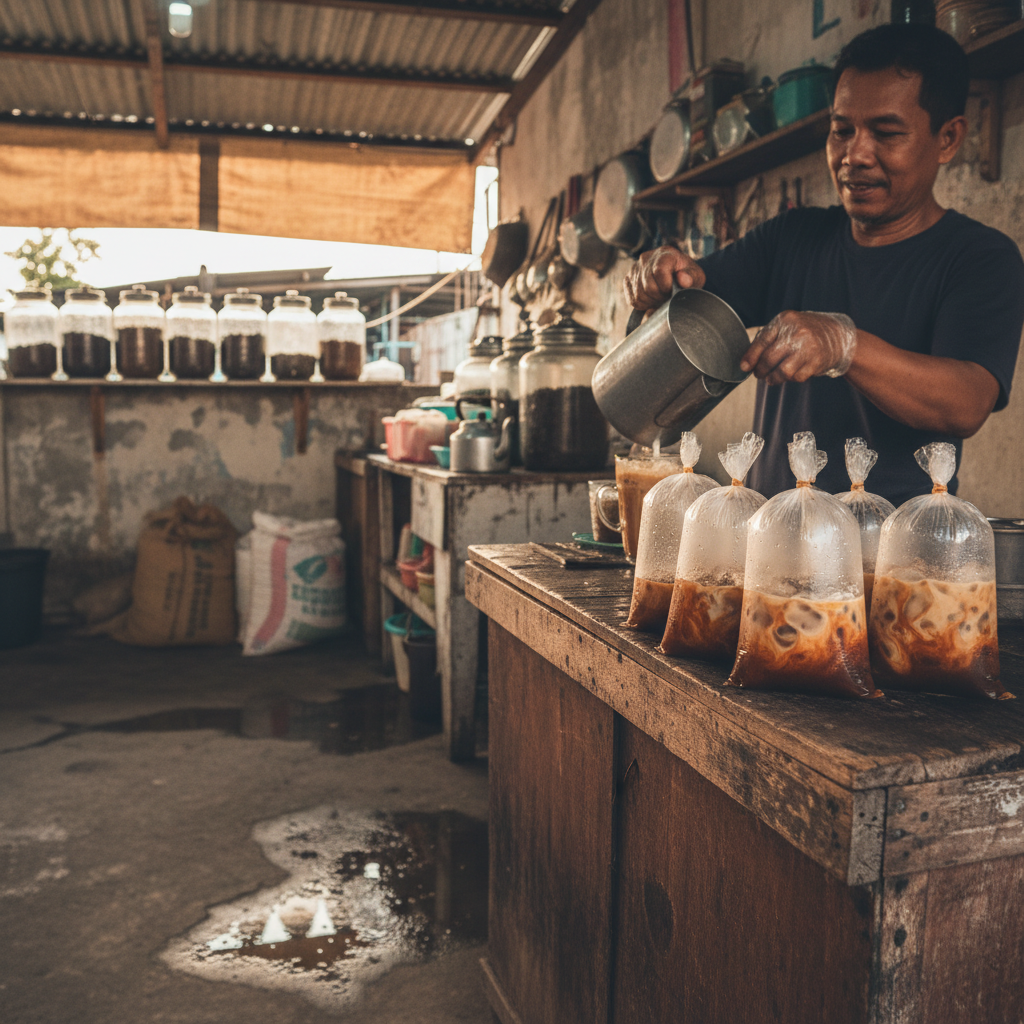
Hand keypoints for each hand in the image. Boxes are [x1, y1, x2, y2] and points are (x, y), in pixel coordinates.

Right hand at [624, 245, 705, 310]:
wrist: (674, 274)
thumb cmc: (686, 276)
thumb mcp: (696, 276)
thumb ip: (691, 277)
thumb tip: (683, 279)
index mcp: (664, 253)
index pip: (659, 272)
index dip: (666, 287)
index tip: (672, 291)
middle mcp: (646, 258)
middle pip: (648, 286)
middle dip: (659, 297)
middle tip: (667, 297)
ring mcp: (634, 269)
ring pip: (639, 295)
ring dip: (651, 302)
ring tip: (660, 298)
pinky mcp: (628, 280)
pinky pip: (633, 299)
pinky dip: (643, 304)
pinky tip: (652, 299)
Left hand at [741, 311, 857, 383]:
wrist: (837, 336)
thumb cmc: (804, 332)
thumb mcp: (787, 326)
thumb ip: (768, 338)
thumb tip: (747, 361)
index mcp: (786, 320)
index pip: (763, 340)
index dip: (751, 356)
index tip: (744, 367)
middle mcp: (798, 332)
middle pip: (770, 358)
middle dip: (760, 370)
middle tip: (759, 374)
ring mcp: (809, 347)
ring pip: (783, 372)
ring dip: (773, 378)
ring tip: (771, 378)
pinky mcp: (817, 361)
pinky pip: (796, 377)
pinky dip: (790, 379)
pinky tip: (789, 375)